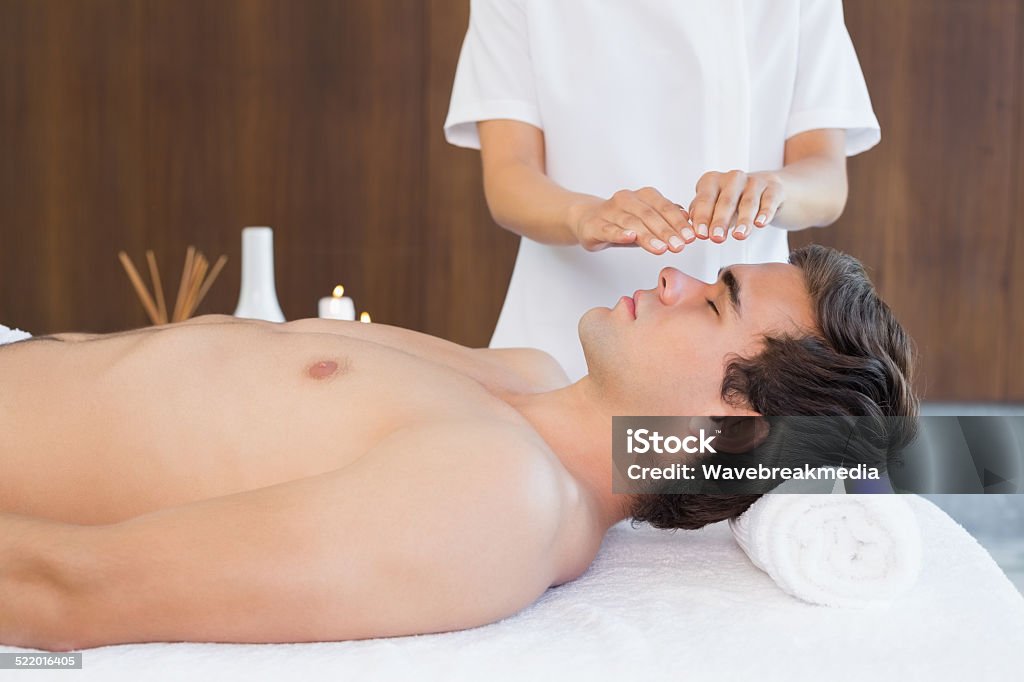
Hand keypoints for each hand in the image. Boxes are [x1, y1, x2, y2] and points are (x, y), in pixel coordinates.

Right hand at [569, 187, 694, 254]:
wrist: (587, 219)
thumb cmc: (622, 222)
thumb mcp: (648, 221)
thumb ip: (667, 220)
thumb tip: (689, 222)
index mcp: (644, 196)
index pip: (664, 208)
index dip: (678, 222)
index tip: (690, 237)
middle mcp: (627, 199)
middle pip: (649, 215)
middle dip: (666, 231)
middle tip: (679, 246)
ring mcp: (609, 211)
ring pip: (631, 222)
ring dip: (648, 235)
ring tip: (661, 248)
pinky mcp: (595, 225)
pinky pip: (608, 228)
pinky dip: (620, 232)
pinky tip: (630, 237)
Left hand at [687, 170, 784, 242]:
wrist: (770, 192)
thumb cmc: (735, 202)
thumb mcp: (715, 208)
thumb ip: (702, 215)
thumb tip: (691, 226)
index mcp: (712, 181)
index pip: (705, 199)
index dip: (702, 217)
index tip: (699, 234)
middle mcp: (733, 178)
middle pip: (725, 201)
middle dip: (720, 220)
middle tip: (716, 238)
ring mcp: (755, 181)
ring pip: (748, 202)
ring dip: (743, 220)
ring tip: (739, 236)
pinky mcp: (774, 188)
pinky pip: (769, 200)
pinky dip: (765, 212)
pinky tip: (761, 224)